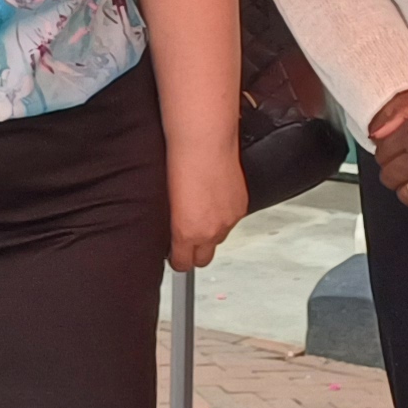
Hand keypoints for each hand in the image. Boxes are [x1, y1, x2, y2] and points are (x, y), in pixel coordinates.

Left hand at [168, 138, 244, 272]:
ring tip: (201, 213)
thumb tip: (173, 233)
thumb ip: (173, 224)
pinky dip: (223, 216)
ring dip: (211, 233)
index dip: (178, 260)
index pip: (183, 264)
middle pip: (203, 259)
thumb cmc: (180, 164)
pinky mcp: (241, 208)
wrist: (203, 143)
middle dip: (195, 253)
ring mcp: (228, 220)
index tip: (174, 255)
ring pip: (219, 240)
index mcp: (186, 232)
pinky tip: (213, 201)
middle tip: (187, 240)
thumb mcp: (167, 201)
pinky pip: (231, 222)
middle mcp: (210, 231)